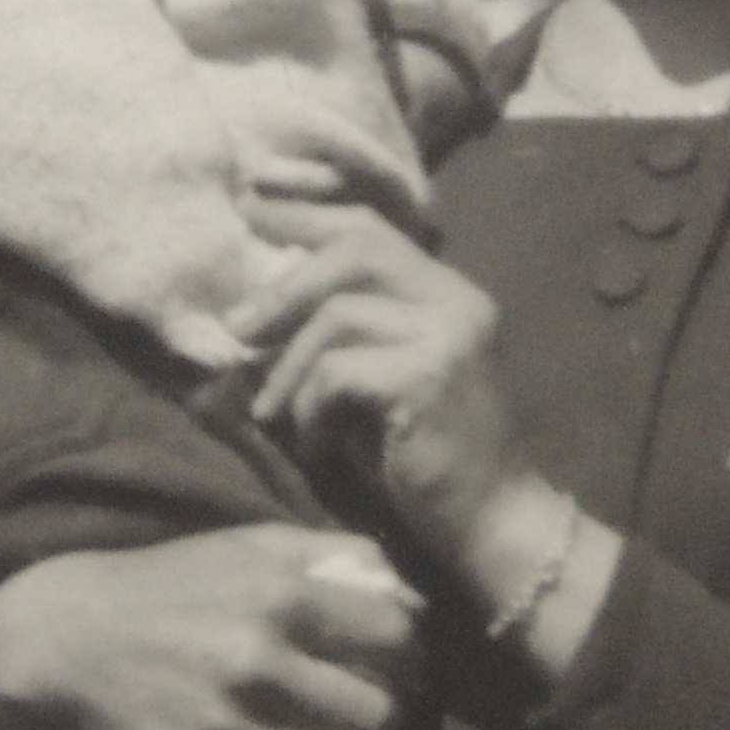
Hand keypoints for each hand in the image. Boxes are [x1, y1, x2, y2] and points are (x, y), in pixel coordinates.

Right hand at [0, 524, 423, 729]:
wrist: (75, 638)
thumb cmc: (182, 584)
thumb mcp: (258, 546)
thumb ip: (342, 558)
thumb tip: (416, 602)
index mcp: (282, 597)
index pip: (399, 642)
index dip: (411, 656)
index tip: (396, 663)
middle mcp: (259, 665)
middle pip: (381, 717)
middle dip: (387, 715)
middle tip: (370, 710)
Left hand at [243, 202, 524, 562]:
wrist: (493, 521)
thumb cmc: (428, 457)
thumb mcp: (383, 379)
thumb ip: (343, 335)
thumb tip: (255, 311)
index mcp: (448, 292)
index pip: (371, 229)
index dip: (304, 216)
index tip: (249, 208)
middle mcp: (457, 300)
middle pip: (355, 250)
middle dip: (284, 286)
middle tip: (236, 328)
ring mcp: (450, 335)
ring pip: (338, 314)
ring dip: (289, 367)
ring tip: (271, 412)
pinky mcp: (430, 378)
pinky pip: (339, 372)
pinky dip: (311, 409)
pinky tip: (318, 444)